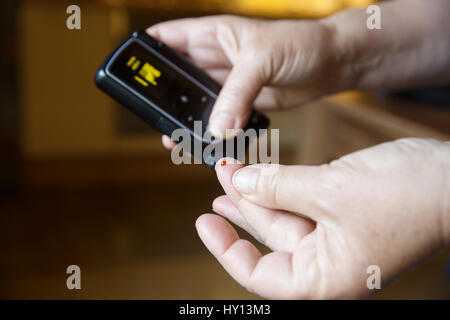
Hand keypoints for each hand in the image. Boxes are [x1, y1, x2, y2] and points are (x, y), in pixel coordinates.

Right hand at [147, 15, 343, 141]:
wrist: (333, 63)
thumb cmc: (300, 44)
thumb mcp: (262, 60)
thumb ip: (236, 93)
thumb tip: (216, 126)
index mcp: (211, 35)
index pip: (165, 39)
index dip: (144, 55)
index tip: (130, 76)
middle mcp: (214, 59)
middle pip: (176, 79)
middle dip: (164, 98)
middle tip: (154, 119)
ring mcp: (228, 83)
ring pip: (196, 102)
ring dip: (187, 119)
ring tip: (175, 137)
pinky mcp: (243, 103)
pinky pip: (220, 119)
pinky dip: (213, 131)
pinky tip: (208, 142)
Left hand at [195, 138, 449, 298]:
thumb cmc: (406, 197)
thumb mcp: (329, 190)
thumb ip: (278, 188)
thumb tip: (240, 183)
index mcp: (324, 279)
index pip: (259, 274)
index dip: (226, 248)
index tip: (204, 222)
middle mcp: (326, 265)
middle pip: (268, 238)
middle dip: (242, 206)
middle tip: (220, 178)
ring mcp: (333, 240)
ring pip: (281, 218)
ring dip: (257, 194)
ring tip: (229, 174)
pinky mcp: (339, 216)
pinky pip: (299, 204)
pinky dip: (279, 187)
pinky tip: (258, 174)